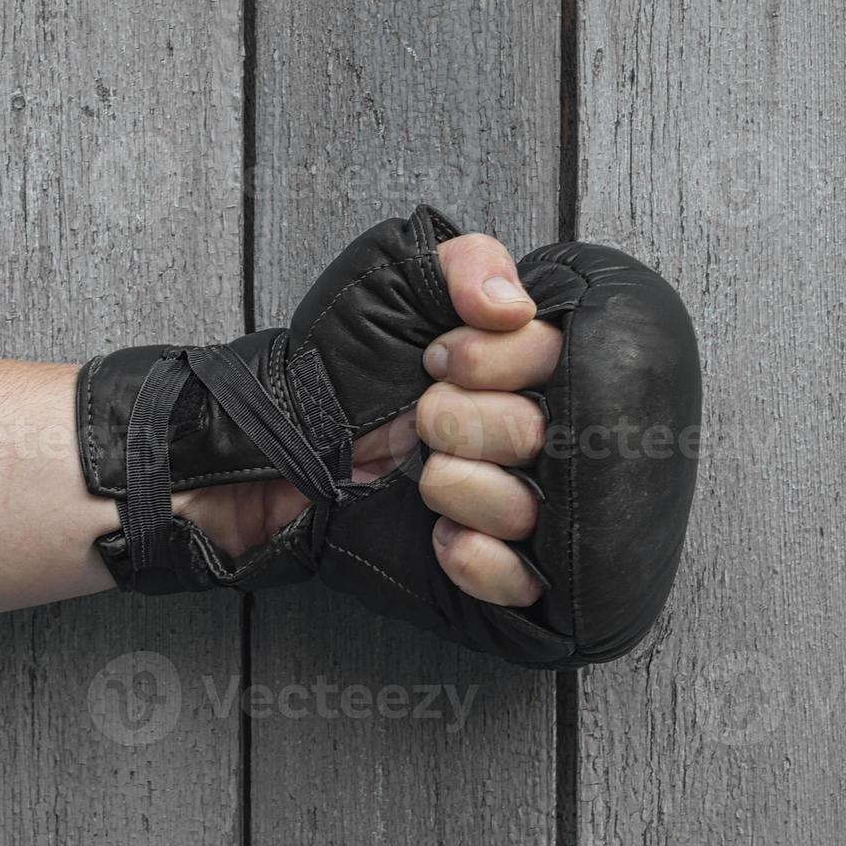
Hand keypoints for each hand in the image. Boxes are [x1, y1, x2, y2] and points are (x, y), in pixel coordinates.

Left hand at [178, 232, 559, 608]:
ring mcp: (523, 505)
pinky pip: (528, 582)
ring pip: (540, 510)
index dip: (503, 363)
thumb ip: (463, 263)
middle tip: (423, 420)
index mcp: (532, 369)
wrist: (276, 452)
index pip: (569, 362)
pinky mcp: (498, 568)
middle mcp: (540, 436)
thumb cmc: (335, 367)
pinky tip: (445, 538)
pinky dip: (484, 560)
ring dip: (468, 489)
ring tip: (424, 478)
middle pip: (557, 439)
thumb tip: (513, 305)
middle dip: (475, 425)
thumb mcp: (389, 283)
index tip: (440, 362)